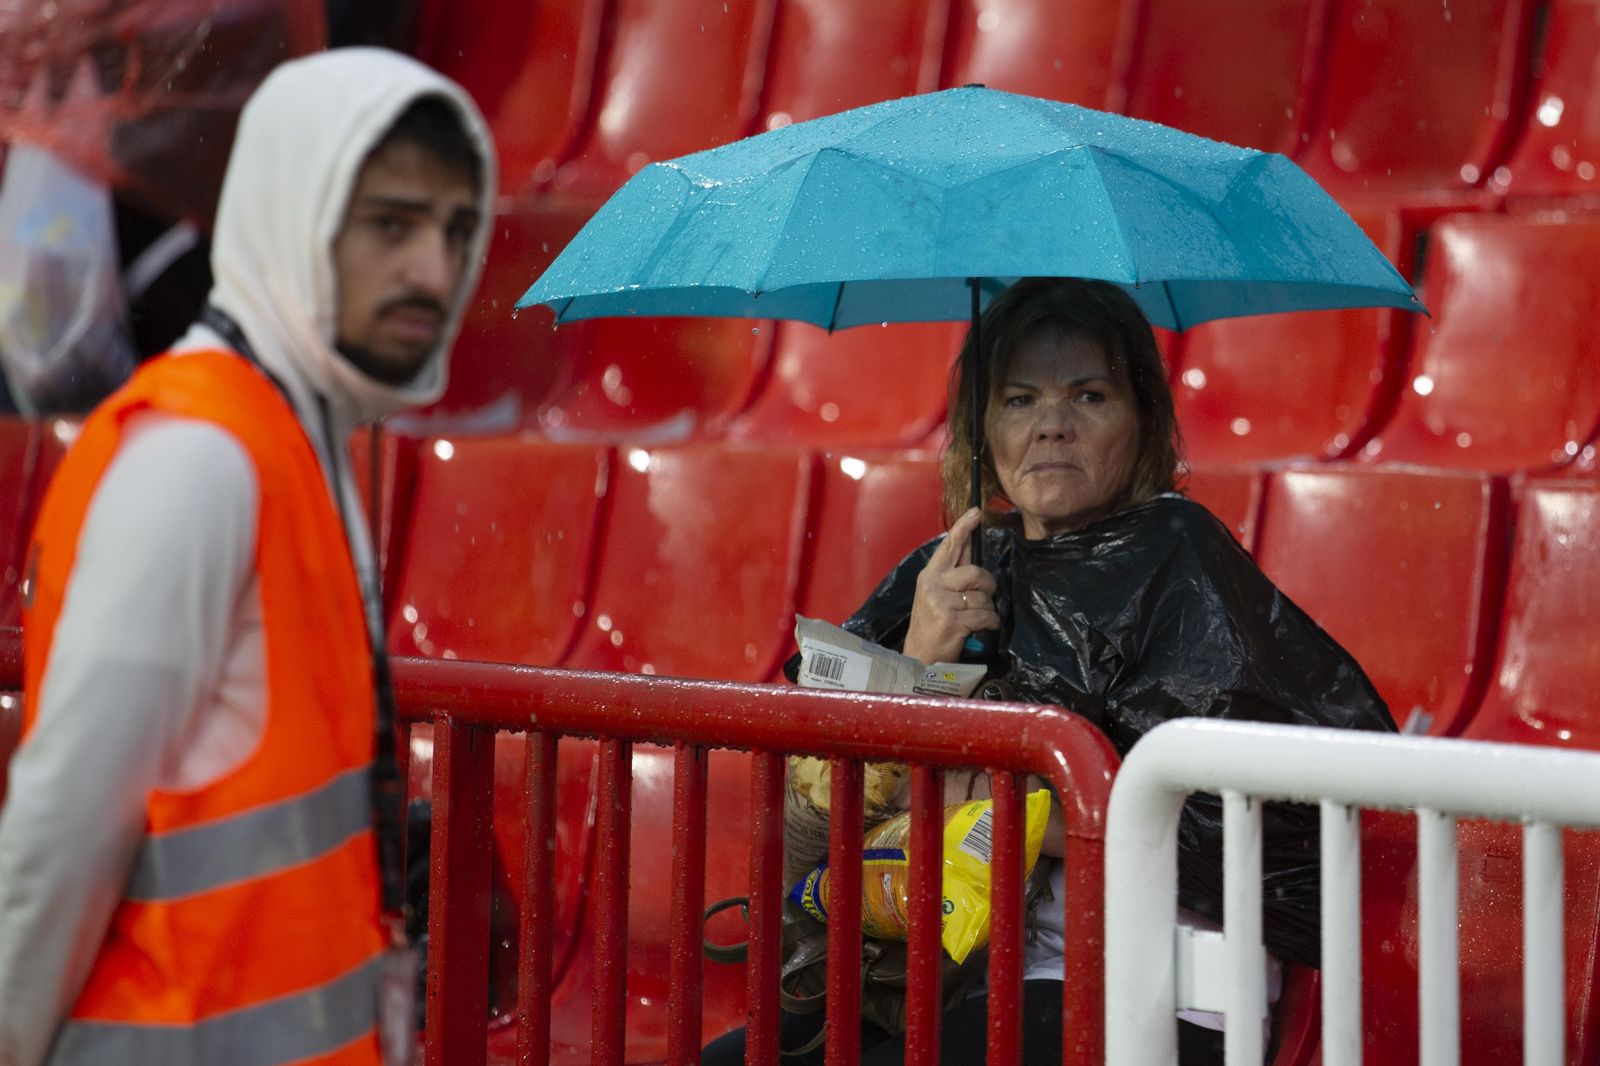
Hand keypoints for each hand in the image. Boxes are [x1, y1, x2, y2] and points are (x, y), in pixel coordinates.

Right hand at [901, 508, 999, 664]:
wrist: (919, 657)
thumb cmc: (931, 625)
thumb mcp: (934, 596)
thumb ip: (952, 574)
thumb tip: (969, 549)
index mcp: (929, 576)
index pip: (948, 547)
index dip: (963, 528)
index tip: (976, 512)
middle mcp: (933, 585)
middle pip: (975, 571)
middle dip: (988, 585)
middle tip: (985, 597)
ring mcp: (942, 602)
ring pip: (983, 597)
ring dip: (987, 609)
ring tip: (976, 619)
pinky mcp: (952, 620)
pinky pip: (985, 615)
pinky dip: (991, 622)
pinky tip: (985, 628)